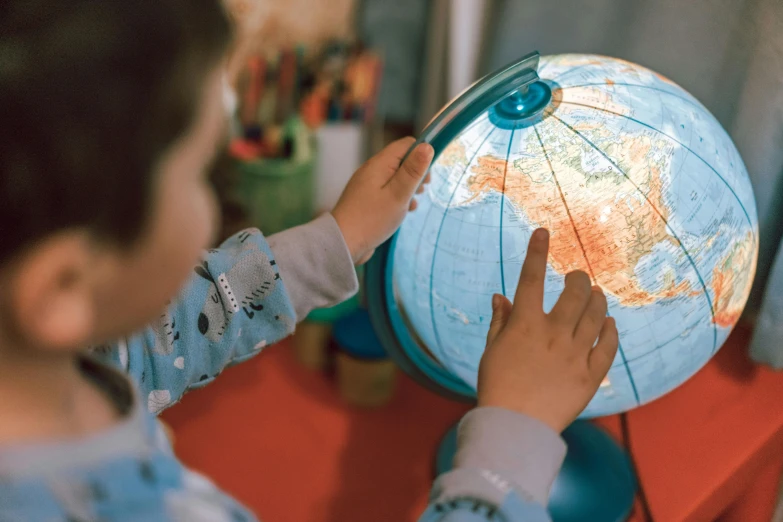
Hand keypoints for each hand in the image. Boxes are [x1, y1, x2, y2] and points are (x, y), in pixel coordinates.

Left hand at [332, 137, 432, 264]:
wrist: (343, 242)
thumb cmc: (372, 218)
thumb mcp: (399, 194)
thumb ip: (413, 170)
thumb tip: (427, 146)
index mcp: (379, 164)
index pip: (405, 145)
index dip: (421, 154)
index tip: (427, 176)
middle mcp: (372, 170)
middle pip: (401, 161)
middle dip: (416, 174)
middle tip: (421, 191)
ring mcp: (367, 185)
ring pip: (395, 178)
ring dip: (408, 189)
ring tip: (412, 204)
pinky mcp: (366, 199)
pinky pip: (387, 191)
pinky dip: (398, 198)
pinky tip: (402, 212)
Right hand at [477, 228, 618, 432]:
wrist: (515, 427)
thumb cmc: (497, 386)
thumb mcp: (492, 350)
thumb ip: (500, 321)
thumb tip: (502, 296)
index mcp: (524, 325)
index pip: (530, 278)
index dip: (536, 251)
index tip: (543, 231)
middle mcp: (553, 334)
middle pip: (575, 292)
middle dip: (579, 278)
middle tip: (578, 277)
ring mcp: (574, 354)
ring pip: (596, 314)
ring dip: (598, 299)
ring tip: (596, 295)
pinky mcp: (590, 376)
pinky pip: (608, 346)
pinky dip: (610, 330)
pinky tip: (608, 323)